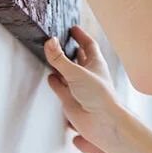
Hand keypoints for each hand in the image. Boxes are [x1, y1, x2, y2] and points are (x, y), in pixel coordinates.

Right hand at [45, 26, 131, 152]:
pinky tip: (52, 78)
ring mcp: (79, 88)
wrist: (101, 123)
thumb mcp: (77, 72)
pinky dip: (55, 82)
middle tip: (59, 40)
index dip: (81, 36)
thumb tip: (50, 42)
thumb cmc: (100, 96)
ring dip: (61, 66)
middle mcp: (88, 75)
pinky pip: (61, 88)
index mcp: (96, 64)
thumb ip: (61, 59)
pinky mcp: (71, 100)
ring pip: (68, 73)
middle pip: (78, 58)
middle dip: (70, 50)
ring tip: (52, 56)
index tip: (72, 28)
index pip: (88, 45)